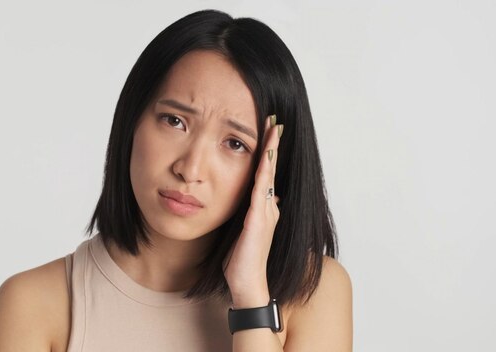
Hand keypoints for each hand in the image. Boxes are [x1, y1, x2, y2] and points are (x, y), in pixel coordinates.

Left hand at [223, 114, 282, 307]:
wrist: (247, 282)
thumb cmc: (242, 259)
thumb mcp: (246, 230)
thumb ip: (254, 213)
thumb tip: (265, 196)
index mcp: (264, 208)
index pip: (266, 173)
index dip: (268, 152)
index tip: (268, 130)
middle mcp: (269, 207)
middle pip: (271, 169)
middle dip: (273, 144)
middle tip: (274, 120)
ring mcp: (266, 213)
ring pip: (268, 175)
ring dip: (270, 152)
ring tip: (273, 130)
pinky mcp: (258, 221)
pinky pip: (260, 192)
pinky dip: (263, 173)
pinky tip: (263, 158)